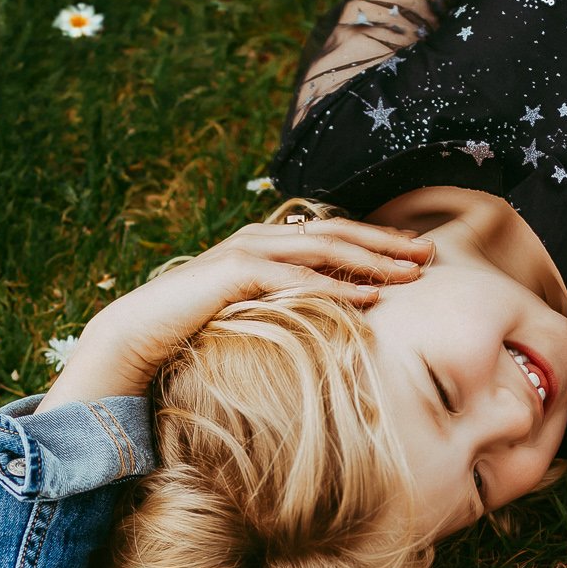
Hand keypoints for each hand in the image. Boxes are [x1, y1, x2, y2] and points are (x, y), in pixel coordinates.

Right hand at [38, 217, 432, 408]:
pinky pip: (297, 278)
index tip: (417, 254)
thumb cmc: (195, 329)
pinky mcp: (235, 271)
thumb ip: (286, 302)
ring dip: (372, 261)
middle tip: (428, 255)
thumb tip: (334, 314)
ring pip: (324, 248)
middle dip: (386, 243)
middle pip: (338, 233)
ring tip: (410, 275)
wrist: (138, 335)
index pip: (334, 234)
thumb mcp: (253, 311)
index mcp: (268, 242)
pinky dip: (336, 287)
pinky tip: (369, 300)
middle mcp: (261, 237)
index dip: (378, 241)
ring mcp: (248, 249)